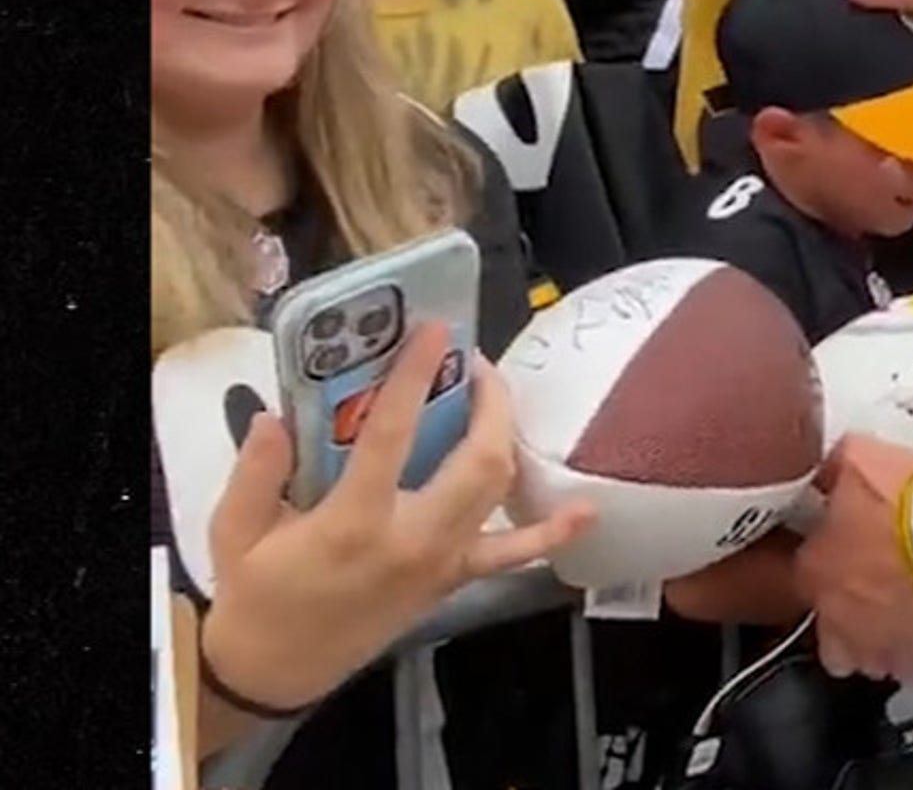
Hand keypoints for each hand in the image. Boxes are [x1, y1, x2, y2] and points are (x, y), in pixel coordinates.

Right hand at [201, 324, 593, 712]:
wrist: (276, 670)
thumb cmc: (256, 595)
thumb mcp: (235, 531)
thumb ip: (256, 470)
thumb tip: (277, 415)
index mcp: (353, 523)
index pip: (393, 435)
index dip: (416, 378)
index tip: (435, 332)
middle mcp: (411, 540)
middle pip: (478, 459)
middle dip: (488, 402)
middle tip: (471, 362)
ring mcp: (441, 563)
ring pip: (499, 491)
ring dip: (507, 438)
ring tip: (495, 397)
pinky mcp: (452, 581)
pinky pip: (512, 555)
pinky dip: (551, 533)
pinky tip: (586, 512)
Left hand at [794, 435, 912, 680]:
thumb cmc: (909, 501)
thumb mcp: (857, 456)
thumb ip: (830, 468)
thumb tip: (825, 466)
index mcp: (813, 570)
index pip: (804, 575)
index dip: (826, 560)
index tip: (845, 546)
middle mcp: (837, 615)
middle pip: (829, 634)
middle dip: (844, 619)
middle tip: (868, 590)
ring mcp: (877, 640)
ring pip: (866, 657)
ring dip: (877, 638)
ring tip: (900, 609)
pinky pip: (911, 661)